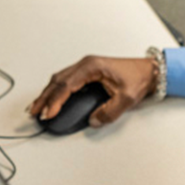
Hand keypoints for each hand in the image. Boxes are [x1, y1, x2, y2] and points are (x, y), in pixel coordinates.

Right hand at [26, 55, 157, 127]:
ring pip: (59, 80)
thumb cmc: (139, 78)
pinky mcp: (88, 73)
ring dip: (48, 94)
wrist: (149, 71)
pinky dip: (56, 90)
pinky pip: (66, 81)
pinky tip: (51, 99)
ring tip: (38, 108)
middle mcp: (86, 65)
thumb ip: (109, 112)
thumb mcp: (127, 98)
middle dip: (44, 98)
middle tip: (35, 112)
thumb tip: (94, 120)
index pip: (66, 85)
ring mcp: (86, 67)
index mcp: (92, 67)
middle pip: (58, 81)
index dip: (55, 101)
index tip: (48, 113)